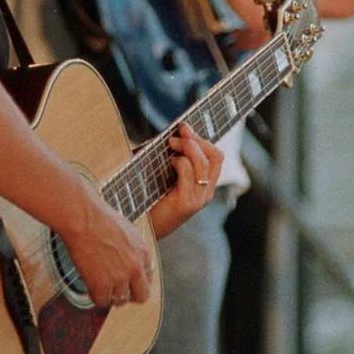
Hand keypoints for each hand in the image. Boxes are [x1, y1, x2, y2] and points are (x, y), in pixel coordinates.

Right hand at [59, 181, 154, 309]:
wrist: (83, 218)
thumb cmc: (99, 217)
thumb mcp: (126, 230)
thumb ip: (132, 249)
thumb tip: (128, 259)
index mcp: (143, 252)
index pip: (148, 278)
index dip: (136, 281)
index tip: (127, 281)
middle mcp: (135, 267)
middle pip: (141, 296)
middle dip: (129, 294)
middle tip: (116, 290)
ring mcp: (119, 278)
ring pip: (120, 300)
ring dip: (110, 294)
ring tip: (100, 285)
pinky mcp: (102, 285)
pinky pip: (102, 301)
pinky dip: (95, 295)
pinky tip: (90, 285)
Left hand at [149, 123, 223, 240]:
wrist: (137, 228)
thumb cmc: (147, 199)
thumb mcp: (162, 175)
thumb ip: (169, 157)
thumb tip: (167, 134)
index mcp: (203, 186)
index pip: (216, 157)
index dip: (203, 138)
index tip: (185, 126)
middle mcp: (205, 193)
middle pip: (214, 156)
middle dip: (196, 139)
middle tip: (178, 132)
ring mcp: (198, 200)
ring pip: (203, 163)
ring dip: (187, 147)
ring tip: (171, 144)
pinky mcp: (186, 204)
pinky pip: (188, 172)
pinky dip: (179, 161)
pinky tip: (169, 162)